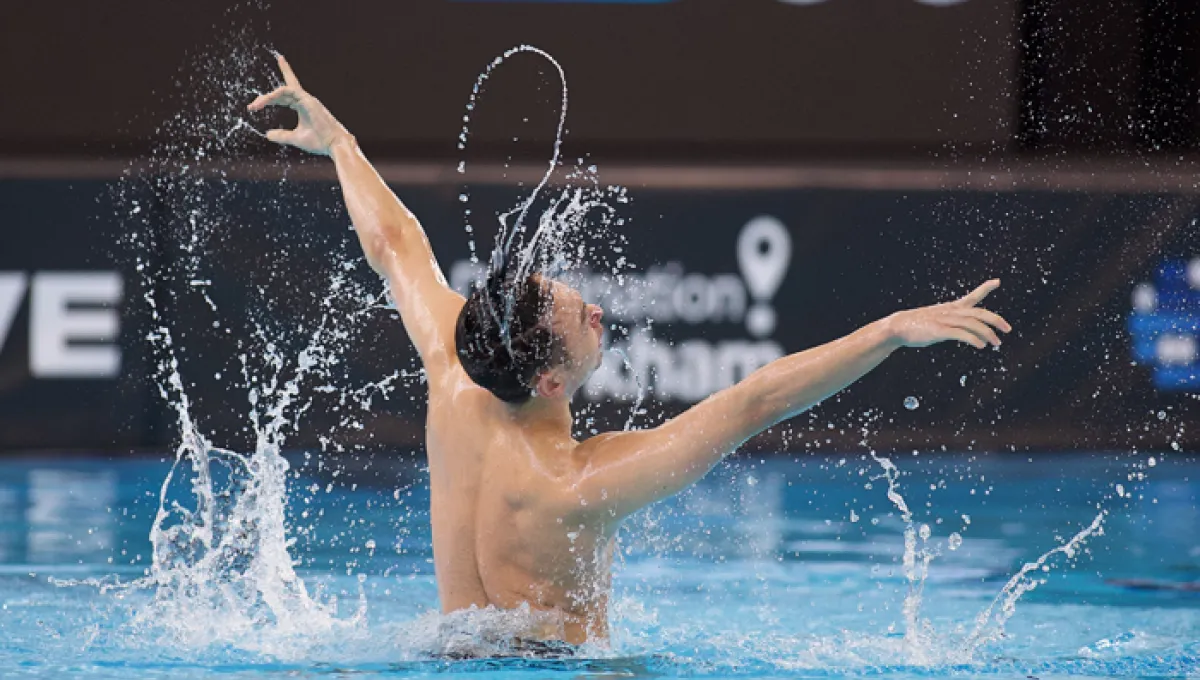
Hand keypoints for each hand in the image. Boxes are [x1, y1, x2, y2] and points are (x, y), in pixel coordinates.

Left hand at [247, 53, 350, 155]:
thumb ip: (282, 135)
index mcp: (303, 106)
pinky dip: (275, 95)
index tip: (268, 80)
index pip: (288, 91)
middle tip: (252, 107)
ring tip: (256, 106)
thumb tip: (267, 134)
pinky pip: (287, 92)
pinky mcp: (307, 100)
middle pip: (281, 92)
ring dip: (268, 98)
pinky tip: (265, 101)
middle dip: (266, 99)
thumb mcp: (295, 138)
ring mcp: (307, 99)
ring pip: (283, 91)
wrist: (334, 145)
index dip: (279, 82)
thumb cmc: (319, 142)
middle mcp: (305, 100)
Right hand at [885, 279, 1011, 348]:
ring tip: (996, 343)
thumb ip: (950, 322)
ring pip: (972, 324)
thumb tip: (960, 330)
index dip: (985, 288)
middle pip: (979, 313)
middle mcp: (951, 311)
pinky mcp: (939, 331)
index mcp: (951, 308)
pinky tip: (981, 345)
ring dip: (987, 333)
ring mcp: (945, 321)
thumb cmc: (916, 324)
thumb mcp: (936, 318)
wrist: (898, 326)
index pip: (972, 296)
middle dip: (996, 320)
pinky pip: (960, 334)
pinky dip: (973, 339)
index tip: (997, 282)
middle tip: (1008, 329)